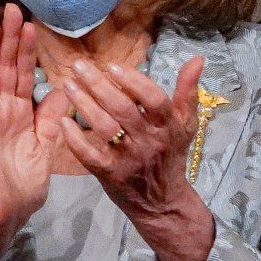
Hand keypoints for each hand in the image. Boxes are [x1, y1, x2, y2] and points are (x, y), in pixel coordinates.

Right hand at [0, 4, 68, 240]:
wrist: (10, 207)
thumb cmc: (27, 182)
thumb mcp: (47, 143)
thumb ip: (52, 115)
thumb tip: (67, 87)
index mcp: (21, 112)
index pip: (24, 74)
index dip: (27, 50)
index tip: (30, 24)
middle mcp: (1, 108)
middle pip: (5, 67)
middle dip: (7, 38)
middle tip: (11, 8)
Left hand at [60, 56, 215, 260]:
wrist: (162, 202)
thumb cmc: (170, 155)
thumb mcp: (185, 125)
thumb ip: (187, 92)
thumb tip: (197, 59)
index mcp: (169, 127)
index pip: (154, 100)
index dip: (134, 81)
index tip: (111, 66)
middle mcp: (149, 141)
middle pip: (123, 109)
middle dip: (98, 85)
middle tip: (78, 66)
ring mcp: (128, 159)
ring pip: (104, 127)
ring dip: (83, 104)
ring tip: (67, 85)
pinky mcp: (109, 174)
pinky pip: (89, 154)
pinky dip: (75, 137)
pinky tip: (63, 120)